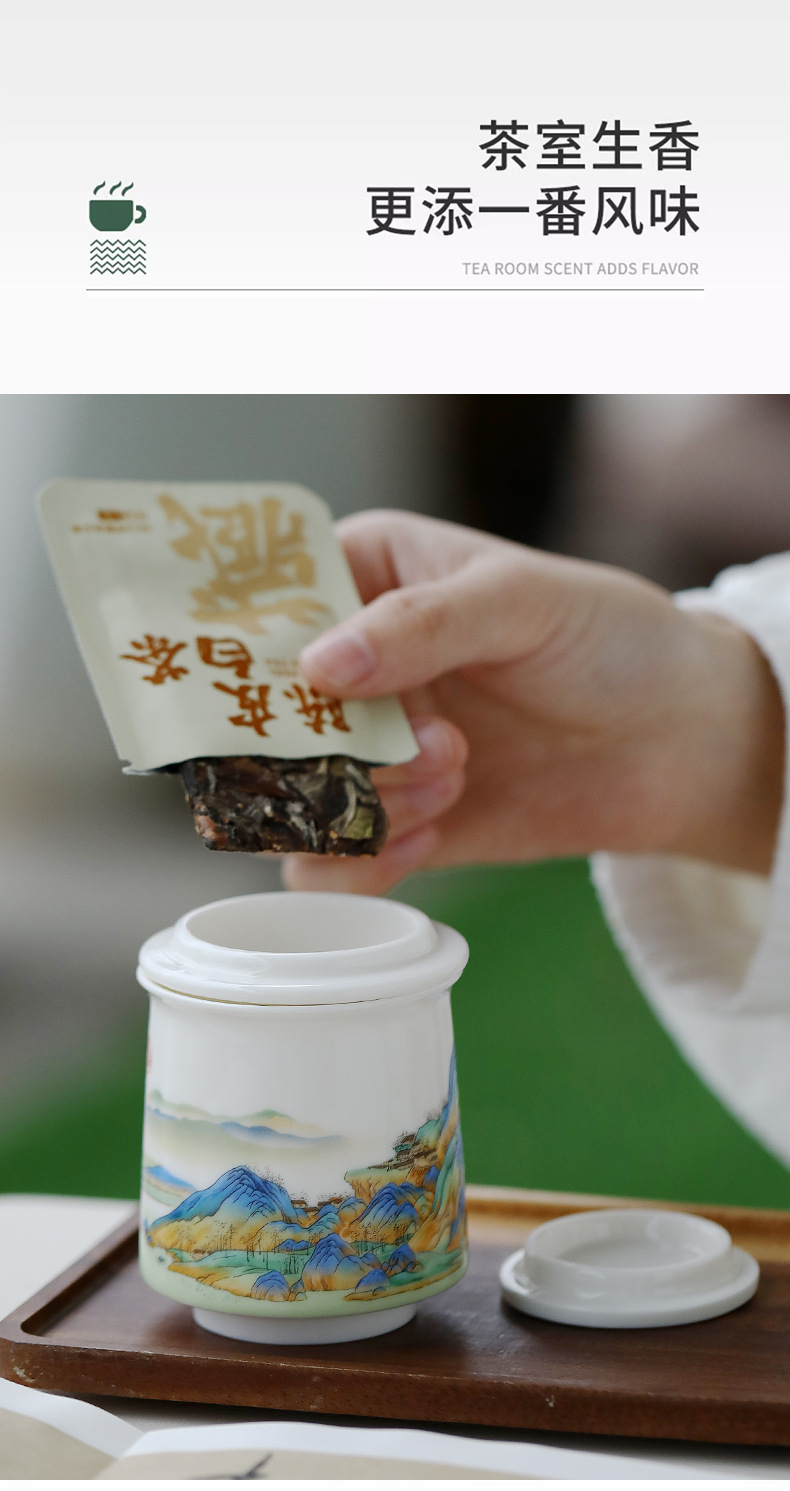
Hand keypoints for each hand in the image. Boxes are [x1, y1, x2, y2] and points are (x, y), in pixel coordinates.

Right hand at [283, 512, 783, 893]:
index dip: (247, 651)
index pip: (263, 607)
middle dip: (315, 745)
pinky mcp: (394, 820)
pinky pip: (331, 860)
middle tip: (389, 749)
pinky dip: (365, 862)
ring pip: (290, 794)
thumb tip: (318, 666)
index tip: (270, 692)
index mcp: (365, 575)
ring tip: (454, 776)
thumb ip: (422, 625)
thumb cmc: (610, 639)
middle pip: (258, 715)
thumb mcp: (522, 602)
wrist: (679, 742)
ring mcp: (368, 747)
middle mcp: (351, 663)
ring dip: (361, 800)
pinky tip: (434, 836)